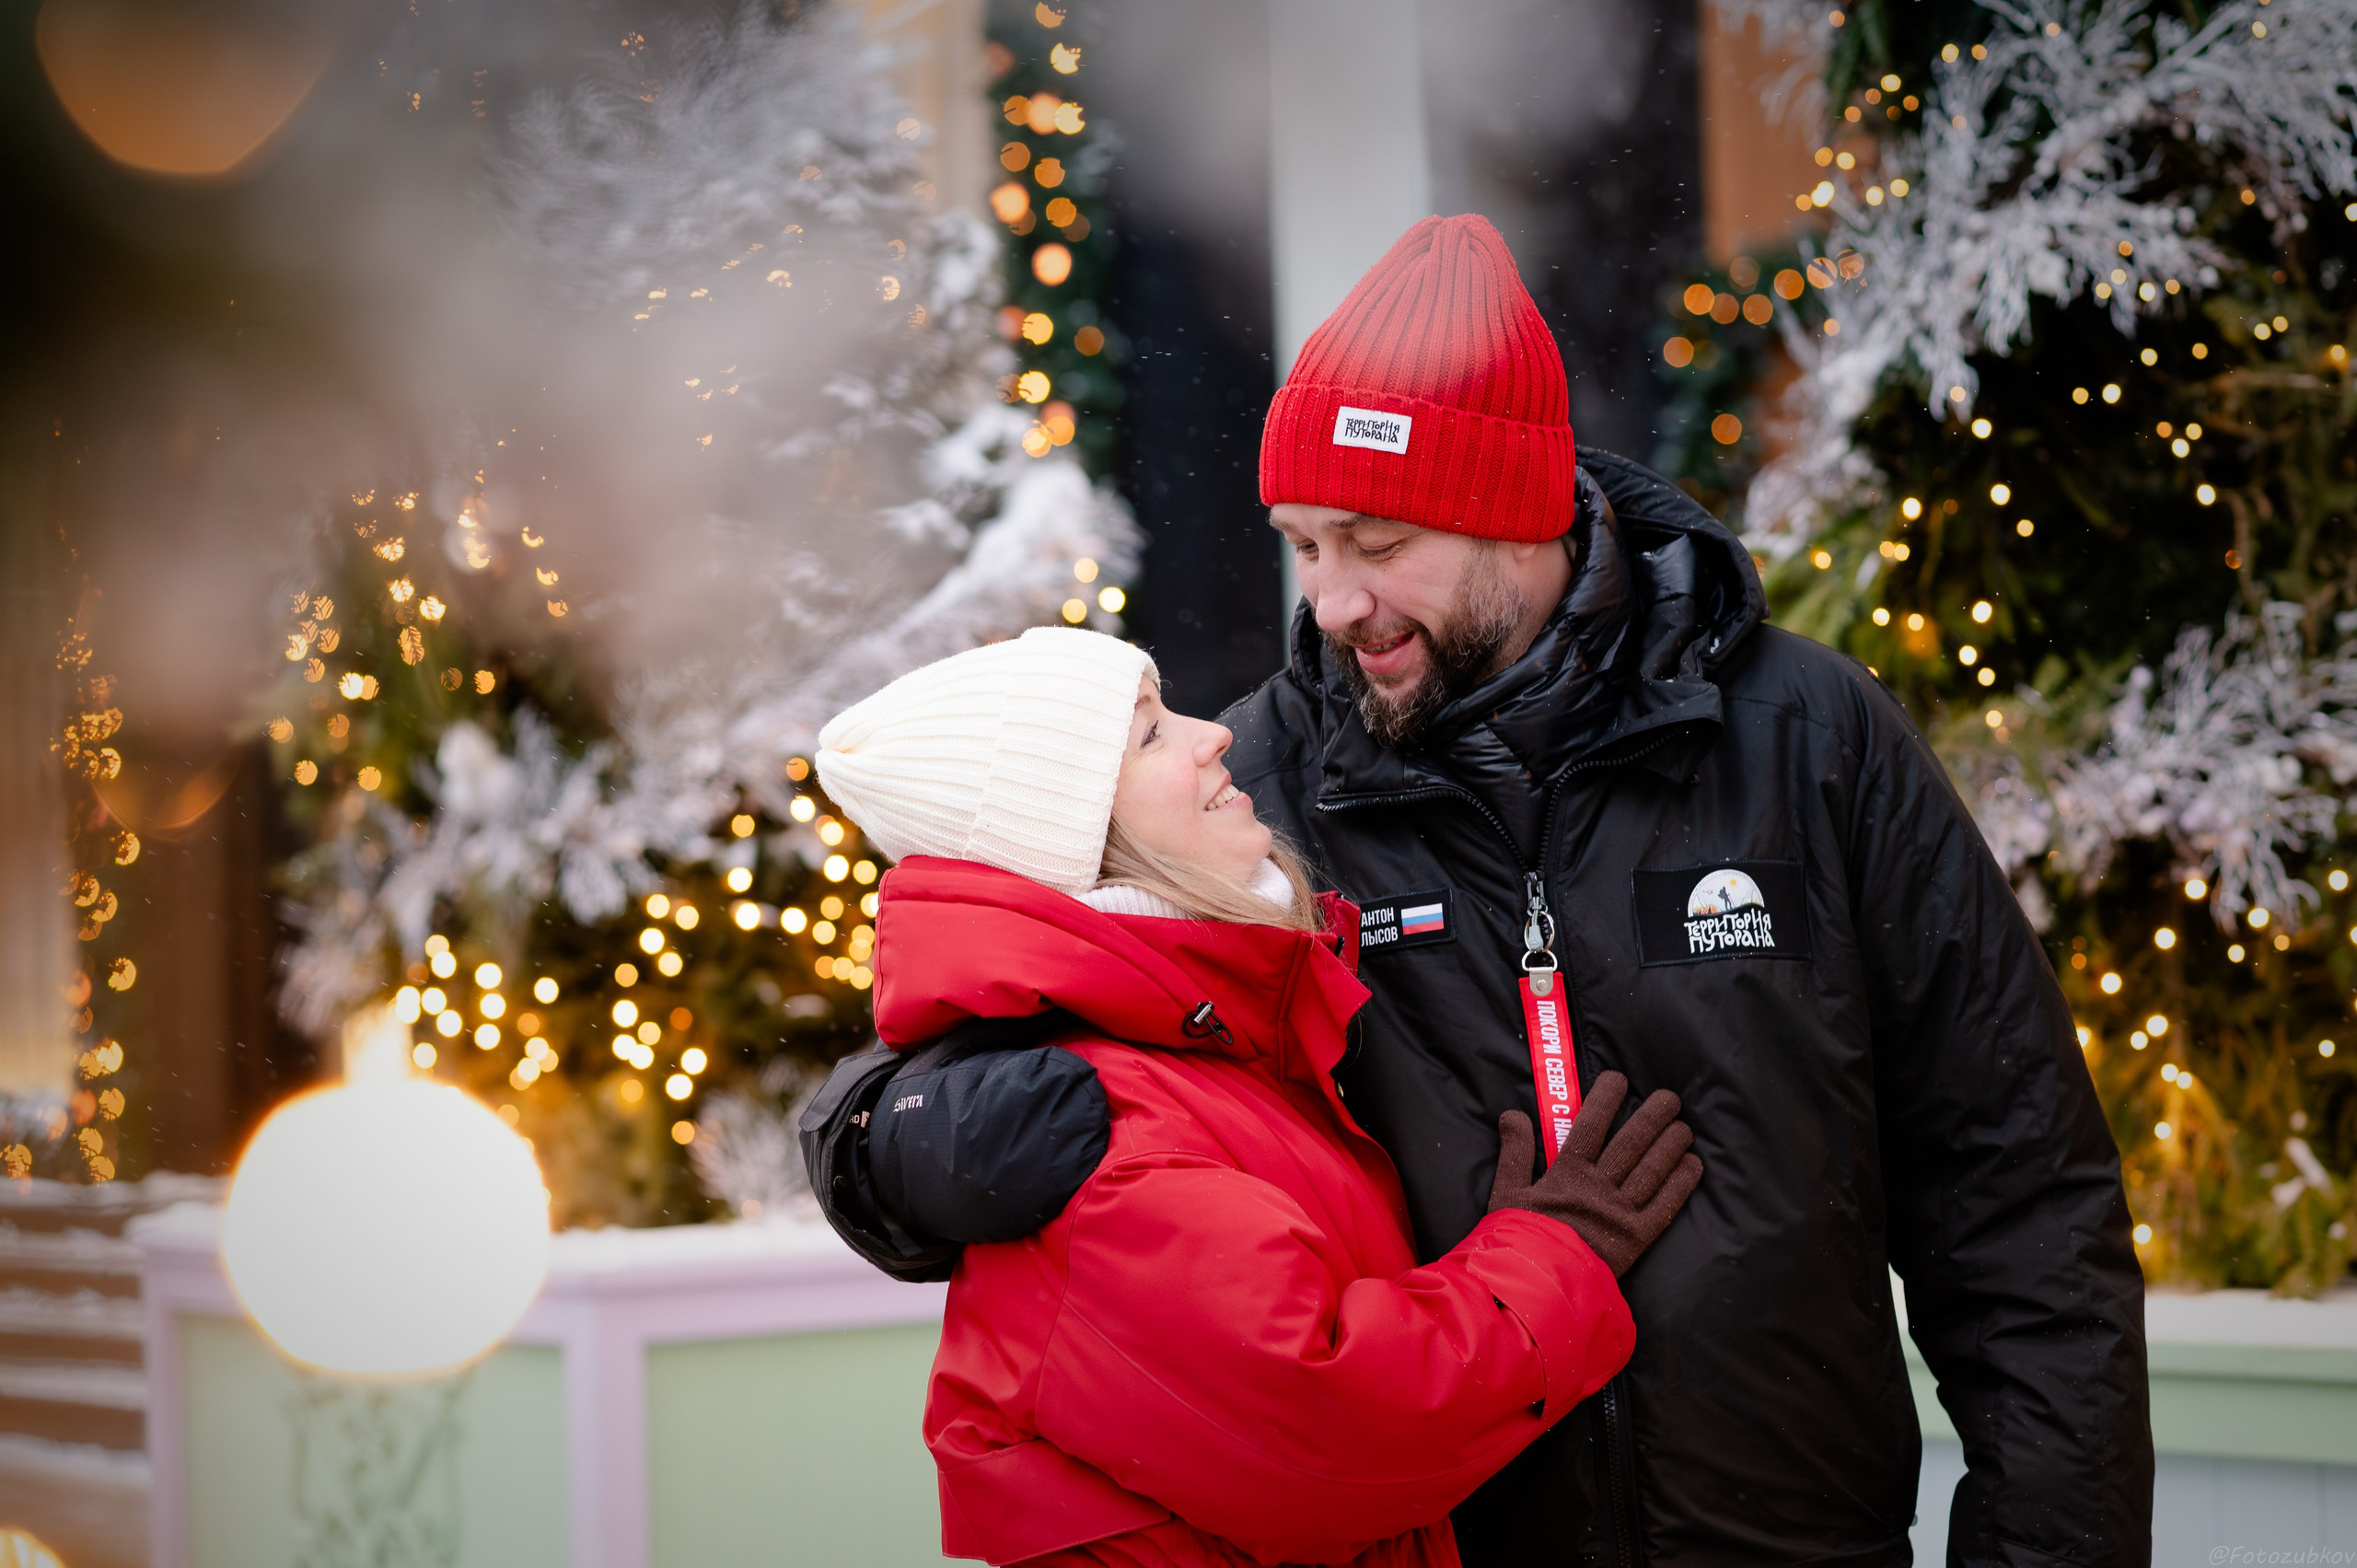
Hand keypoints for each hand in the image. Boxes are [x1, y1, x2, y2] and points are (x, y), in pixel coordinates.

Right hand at [1486, 1071, 1702, 1276]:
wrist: (1534, 1287)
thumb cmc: (1518, 1239)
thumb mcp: (1505, 1193)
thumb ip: (1514, 1151)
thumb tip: (1513, 1113)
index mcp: (1567, 1174)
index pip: (1590, 1126)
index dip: (1606, 1099)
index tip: (1619, 1078)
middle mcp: (1599, 1188)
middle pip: (1631, 1143)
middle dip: (1652, 1117)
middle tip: (1669, 1098)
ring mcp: (1621, 1213)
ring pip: (1652, 1170)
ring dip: (1671, 1145)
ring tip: (1684, 1126)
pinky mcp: (1637, 1239)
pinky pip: (1665, 1206)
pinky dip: (1681, 1184)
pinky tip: (1693, 1165)